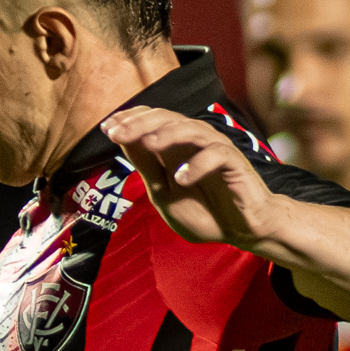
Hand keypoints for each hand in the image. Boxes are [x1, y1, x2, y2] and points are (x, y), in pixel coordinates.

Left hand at [102, 105, 288, 250]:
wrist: (243, 231)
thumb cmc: (207, 212)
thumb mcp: (165, 194)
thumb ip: (147, 168)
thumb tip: (122, 142)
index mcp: (176, 146)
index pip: (151, 120)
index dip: (129, 120)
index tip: (106, 128)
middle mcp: (195, 141)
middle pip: (167, 119)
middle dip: (140, 124)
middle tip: (117, 133)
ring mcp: (217, 149)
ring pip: (191, 129)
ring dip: (167, 135)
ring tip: (148, 144)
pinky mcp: (235, 164)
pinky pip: (217, 155)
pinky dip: (197, 164)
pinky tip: (181, 178)